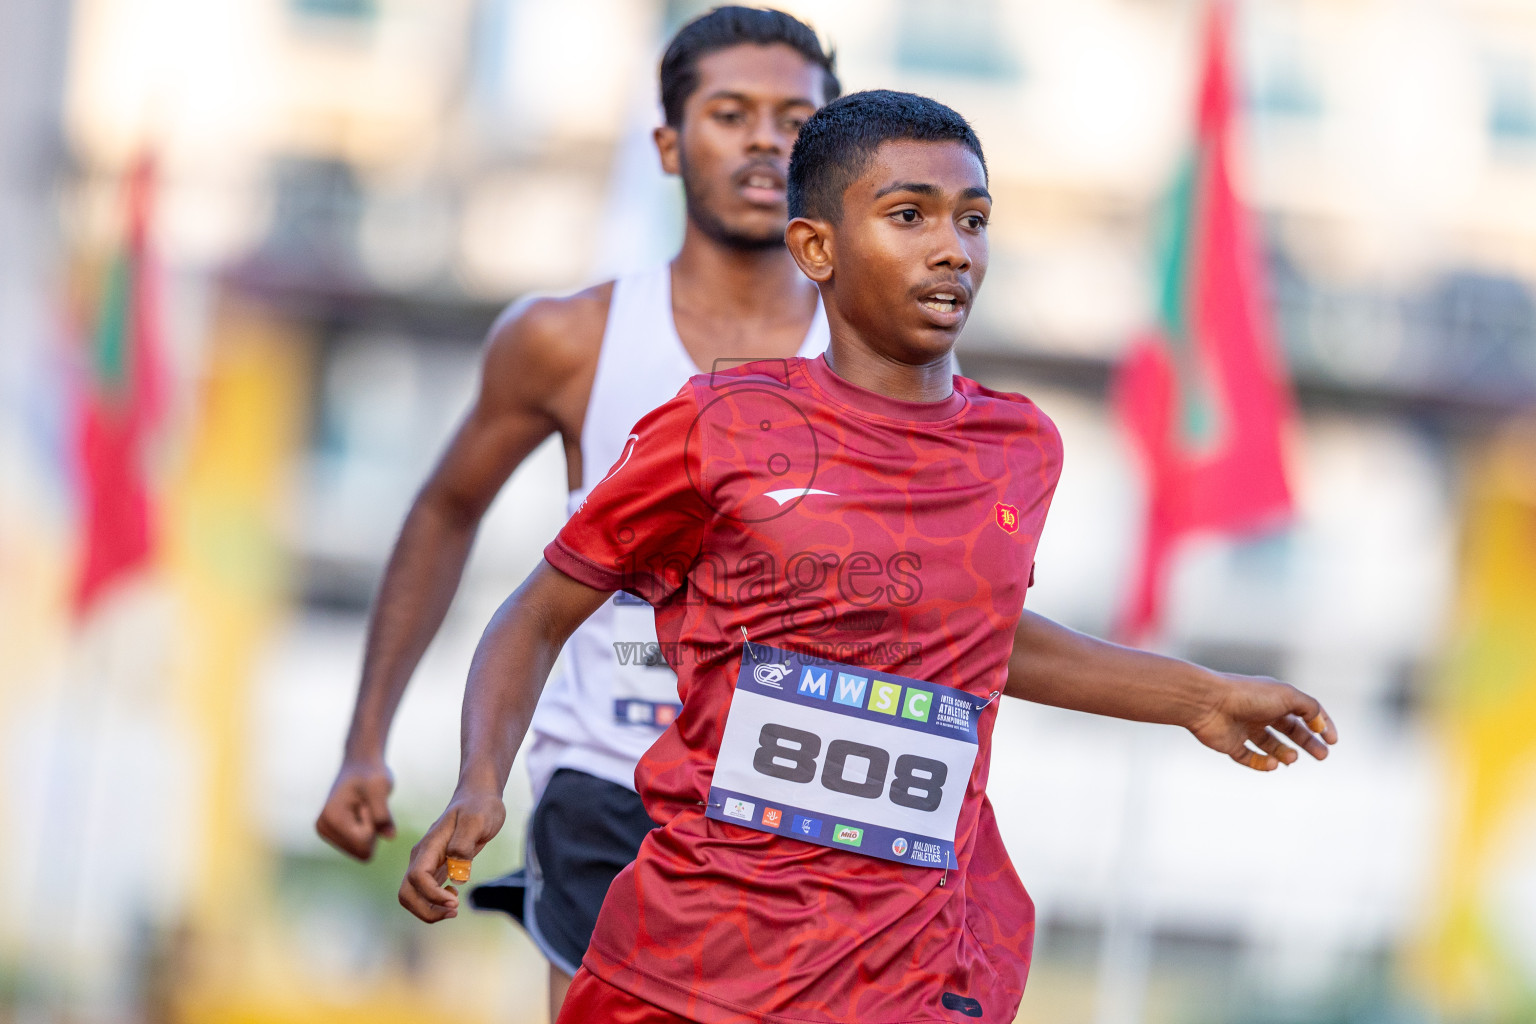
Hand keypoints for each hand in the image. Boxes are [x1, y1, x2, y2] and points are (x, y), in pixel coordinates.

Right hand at [315, 758, 396, 859]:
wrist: (360, 764)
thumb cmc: (371, 773)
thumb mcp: (380, 788)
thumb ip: (383, 814)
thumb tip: (390, 837)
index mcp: (331, 818)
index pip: (363, 843)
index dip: (374, 824)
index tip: (368, 803)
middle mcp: (323, 828)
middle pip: (361, 850)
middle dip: (371, 830)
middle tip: (367, 806)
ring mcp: (326, 833)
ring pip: (361, 851)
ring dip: (369, 830)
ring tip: (363, 807)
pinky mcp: (333, 834)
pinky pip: (360, 847)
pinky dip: (365, 831)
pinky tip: (360, 812)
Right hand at [398, 789, 505, 922]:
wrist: (478, 797)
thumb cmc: (479, 807)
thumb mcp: (477, 820)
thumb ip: (464, 844)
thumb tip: (456, 873)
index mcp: (429, 845)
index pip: (418, 877)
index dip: (432, 895)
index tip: (455, 902)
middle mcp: (422, 856)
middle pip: (406, 893)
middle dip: (426, 910)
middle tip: (453, 912)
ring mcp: (426, 863)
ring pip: (412, 896)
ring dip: (429, 910)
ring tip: (454, 908)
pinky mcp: (434, 868)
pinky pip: (424, 892)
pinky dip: (434, 903)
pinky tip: (453, 897)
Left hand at [1187, 672, 1338, 771]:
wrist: (1208, 702)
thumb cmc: (1248, 695)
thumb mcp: (1287, 696)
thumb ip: (1309, 708)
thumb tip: (1320, 724)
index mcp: (1275, 697)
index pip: (1304, 711)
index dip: (1321, 725)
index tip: (1333, 740)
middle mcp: (1260, 711)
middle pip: (1290, 730)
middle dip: (1308, 743)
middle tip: (1323, 756)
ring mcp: (1244, 728)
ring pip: (1271, 746)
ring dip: (1286, 754)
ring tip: (1291, 758)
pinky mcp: (1230, 744)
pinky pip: (1250, 758)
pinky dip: (1263, 763)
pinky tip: (1273, 763)